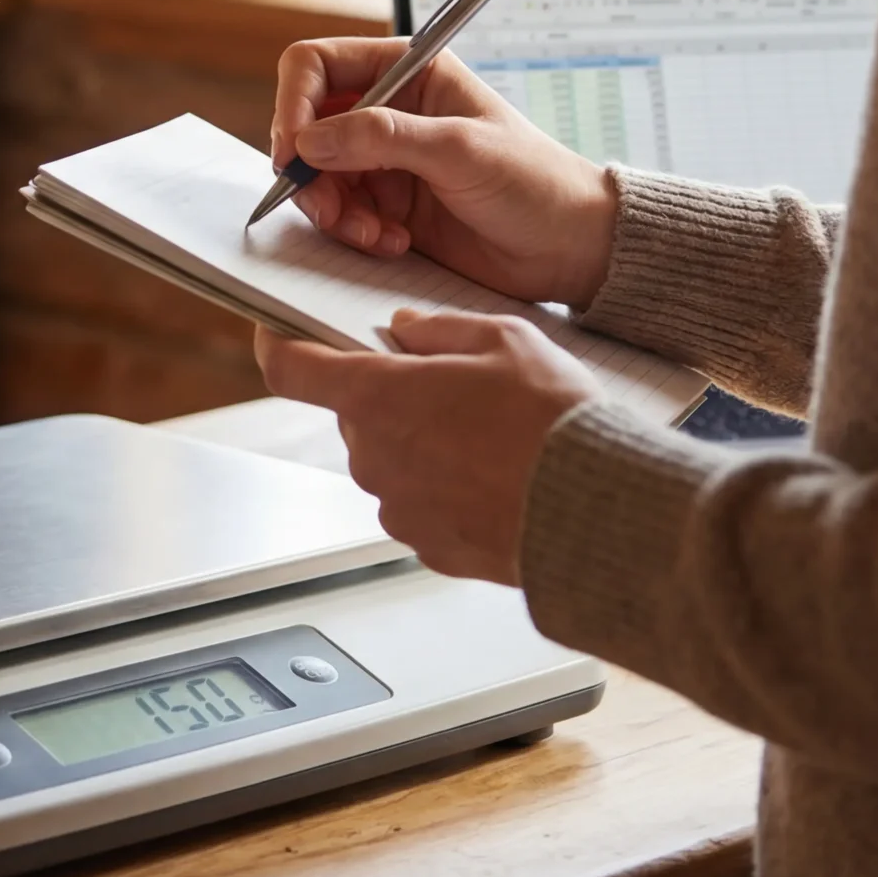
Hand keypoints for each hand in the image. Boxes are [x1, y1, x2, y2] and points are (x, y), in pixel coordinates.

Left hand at [253, 310, 600, 584]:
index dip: (277, 347)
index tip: (277, 335)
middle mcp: (373, 457)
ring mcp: (397, 508)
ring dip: (424, 446)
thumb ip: (439, 329)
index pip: (291, 369)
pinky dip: (447, 491)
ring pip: (391, 462)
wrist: (599, 510)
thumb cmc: (554, 421)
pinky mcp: (427, 547)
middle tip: (456, 390)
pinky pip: (420, 506)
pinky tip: (498, 481)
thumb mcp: (504, 339)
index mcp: (378, 397)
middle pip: (357, 415)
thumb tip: (404, 330)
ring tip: (493, 441)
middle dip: (392, 398)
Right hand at [270, 37, 616, 309]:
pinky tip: (393, 242)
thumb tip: (310, 140)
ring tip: (372, 233)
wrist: (570, 248)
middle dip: (311, 171)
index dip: (294, 104)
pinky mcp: (386, 205)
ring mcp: (384, 160)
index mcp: (409, 71)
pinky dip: (353, 233)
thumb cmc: (535, 182)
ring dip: (332, 210)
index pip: (318, 66)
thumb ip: (382, 138)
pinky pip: (339, 213)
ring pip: (317, 176)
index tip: (295, 151)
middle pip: (307, 126)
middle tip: (328, 209)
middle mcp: (388, 110)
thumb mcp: (460, 150)